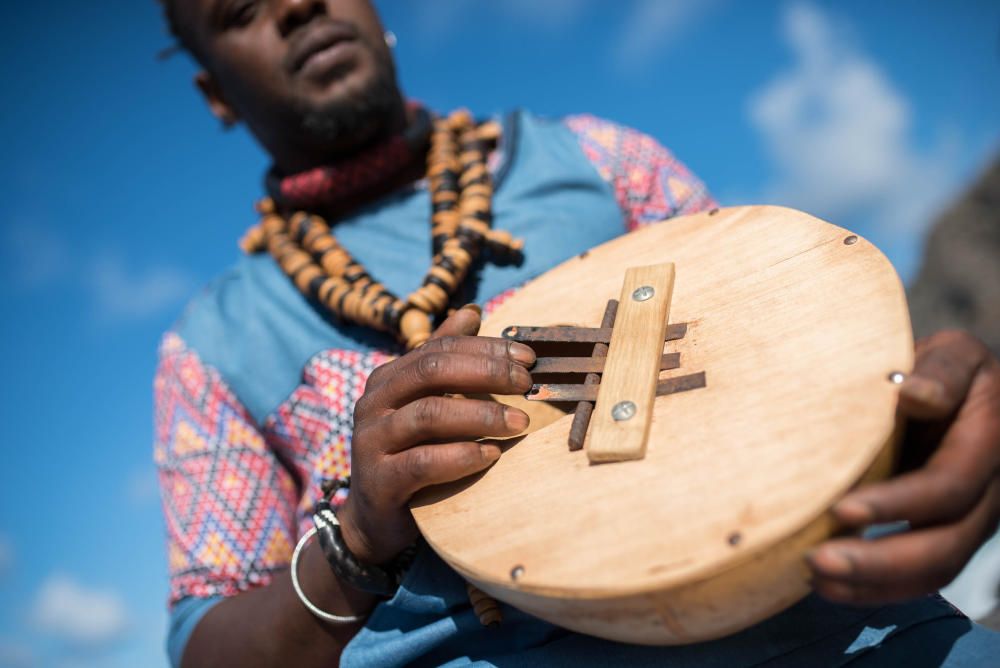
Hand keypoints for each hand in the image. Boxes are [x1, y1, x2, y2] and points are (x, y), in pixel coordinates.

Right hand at [337, 305, 534, 564]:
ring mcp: (372, 440)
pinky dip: (461, 456)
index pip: (440, 348)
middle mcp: (374, 402)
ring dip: (481, 416)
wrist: (375, 520)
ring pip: (429, 414)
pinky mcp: (379, 480)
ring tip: (520, 424)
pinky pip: (423, 462)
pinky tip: (492, 456)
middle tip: (527, 384)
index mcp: (389, 378)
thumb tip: (471, 312)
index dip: (486, 348)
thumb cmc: (410, 455)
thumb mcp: (426, 404)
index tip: (529, 358)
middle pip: (432, 370)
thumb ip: (444, 362)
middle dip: (486, 372)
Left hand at [808, 330, 999, 604]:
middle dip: (880, 562)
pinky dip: (876, 588)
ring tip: (813, 578)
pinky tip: (828, 586)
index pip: (948, 487)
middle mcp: (990, 492)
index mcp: (990, 444)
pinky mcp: (948, 535)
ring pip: (934, 572)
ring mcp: (972, 520)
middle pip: (944, 546)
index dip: (897, 504)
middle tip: (816, 561)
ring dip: (873, 584)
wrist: (953, 389)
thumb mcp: (951, 354)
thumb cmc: (943, 367)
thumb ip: (940, 372)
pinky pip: (920, 577)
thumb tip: (913, 392)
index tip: (840, 509)